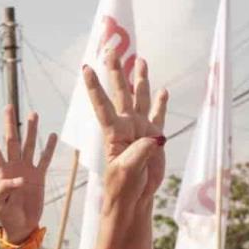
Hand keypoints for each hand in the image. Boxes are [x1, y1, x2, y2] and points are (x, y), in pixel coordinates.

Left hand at [0, 106, 56, 242]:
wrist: (21, 226)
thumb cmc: (6, 217)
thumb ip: (4, 191)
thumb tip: (18, 179)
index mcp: (1, 173)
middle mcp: (13, 167)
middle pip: (11, 141)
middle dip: (10, 124)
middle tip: (8, 107)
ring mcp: (26, 170)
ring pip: (29, 145)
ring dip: (31, 130)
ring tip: (33, 114)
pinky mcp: (38, 177)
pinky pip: (44, 159)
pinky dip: (48, 148)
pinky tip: (52, 135)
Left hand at [84, 53, 168, 207]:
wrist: (133, 199)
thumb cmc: (123, 188)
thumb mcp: (128, 172)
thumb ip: (140, 153)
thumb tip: (156, 138)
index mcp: (114, 133)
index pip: (102, 105)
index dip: (94, 86)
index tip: (85, 68)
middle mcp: (125, 126)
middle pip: (120, 93)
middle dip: (116, 72)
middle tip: (111, 50)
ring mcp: (139, 131)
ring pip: (139, 98)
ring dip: (139, 79)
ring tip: (139, 59)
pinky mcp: (153, 139)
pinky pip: (157, 116)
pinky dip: (160, 103)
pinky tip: (162, 90)